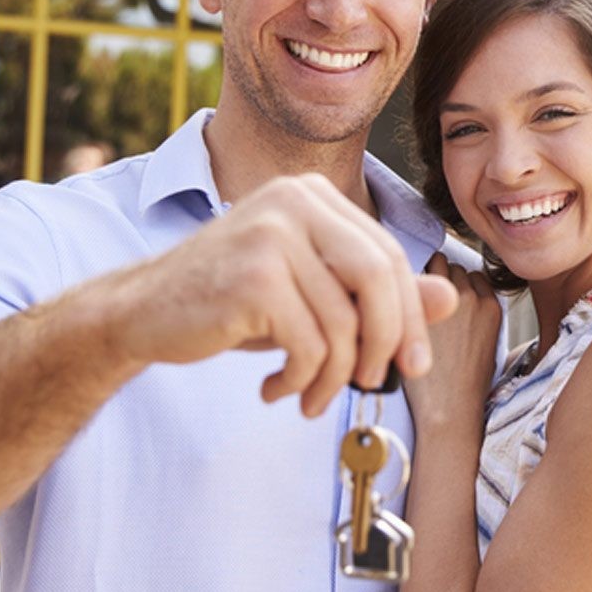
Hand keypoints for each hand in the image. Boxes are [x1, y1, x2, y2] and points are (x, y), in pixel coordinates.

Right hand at [102, 173, 458, 415]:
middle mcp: (294, 200)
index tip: (411, 363)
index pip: (388, 255)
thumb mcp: (311, 295)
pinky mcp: (253, 275)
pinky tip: (276, 390)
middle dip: (387, 342)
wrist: (141, 312)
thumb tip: (450, 299)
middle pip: (378, 278)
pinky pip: (310, 344)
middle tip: (374, 384)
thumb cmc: (232, 303)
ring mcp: (272, 233)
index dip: (409, 314)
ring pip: (344, 321)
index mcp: (314, 195)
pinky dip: (303, 380)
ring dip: (335, 376)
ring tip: (310, 397)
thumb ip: (377, 294)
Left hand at [404, 253, 501, 434]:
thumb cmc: (464, 384)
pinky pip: (418, 274)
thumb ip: (477, 316)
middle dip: (440, 277)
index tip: (444, 301)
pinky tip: (402, 300)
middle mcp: (474, 297)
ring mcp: (449, 298)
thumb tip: (459, 301)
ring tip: (411, 298)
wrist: (448, 406)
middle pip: (454, 267)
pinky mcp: (425, 302)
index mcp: (493, 307)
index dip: (457, 286)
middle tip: (424, 300)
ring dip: (425, 275)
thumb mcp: (487, 346)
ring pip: (437, 263)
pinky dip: (410, 282)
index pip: (473, 276)